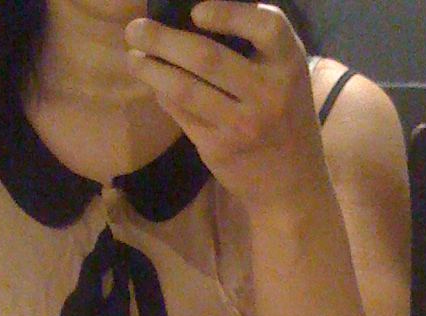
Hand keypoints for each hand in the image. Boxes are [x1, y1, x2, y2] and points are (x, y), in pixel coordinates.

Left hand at [123, 4, 329, 221]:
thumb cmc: (287, 121)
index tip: (196, 11)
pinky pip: (182, 115)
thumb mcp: (290, 79)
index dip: (229, 13)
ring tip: (133, 57)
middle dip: (163, 40)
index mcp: (291, 67)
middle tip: (135, 30)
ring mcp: (241, 125)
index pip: (266, 27)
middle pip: (208, 58)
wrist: (292, 187)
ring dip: (152, 70)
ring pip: (185, 89)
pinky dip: (164, 96)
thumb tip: (197, 18)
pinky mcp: (220, 149)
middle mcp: (268, 94)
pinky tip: (154, 85)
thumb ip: (260, 50)